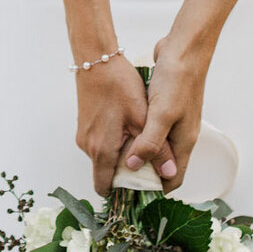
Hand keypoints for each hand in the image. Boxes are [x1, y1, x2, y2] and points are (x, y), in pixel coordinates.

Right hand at [75, 58, 151, 197]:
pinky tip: (128, 125)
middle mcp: (88, 148)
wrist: (96, 58)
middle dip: (126, 171)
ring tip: (140, 137)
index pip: (106, 188)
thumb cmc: (119, 86)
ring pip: (104, 157)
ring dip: (121, 153)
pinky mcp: (84, 125)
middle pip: (106, 173)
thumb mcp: (143, 117)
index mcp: (102, 151)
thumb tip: (168, 174)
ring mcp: (84, 136)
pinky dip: (114, 141)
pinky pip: (100, 143)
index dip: (122, 192)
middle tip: (148, 160)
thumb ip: (156, 148)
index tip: (140, 188)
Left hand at [124, 36, 206, 194]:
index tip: (132, 196)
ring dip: (140, 154)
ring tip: (117, 159)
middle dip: (144, 174)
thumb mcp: (162, 115)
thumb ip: (150, 143)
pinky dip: (140, 135)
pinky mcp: (165, 107)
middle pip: (163, 166)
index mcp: (184, 142)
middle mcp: (180, 135)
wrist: (184, 48)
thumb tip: (137, 168)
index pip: (173, 179)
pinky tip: (124, 132)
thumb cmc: (177, 81)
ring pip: (156, 147)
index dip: (155, 191)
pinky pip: (152, 129)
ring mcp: (173, 120)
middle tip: (118, 178)